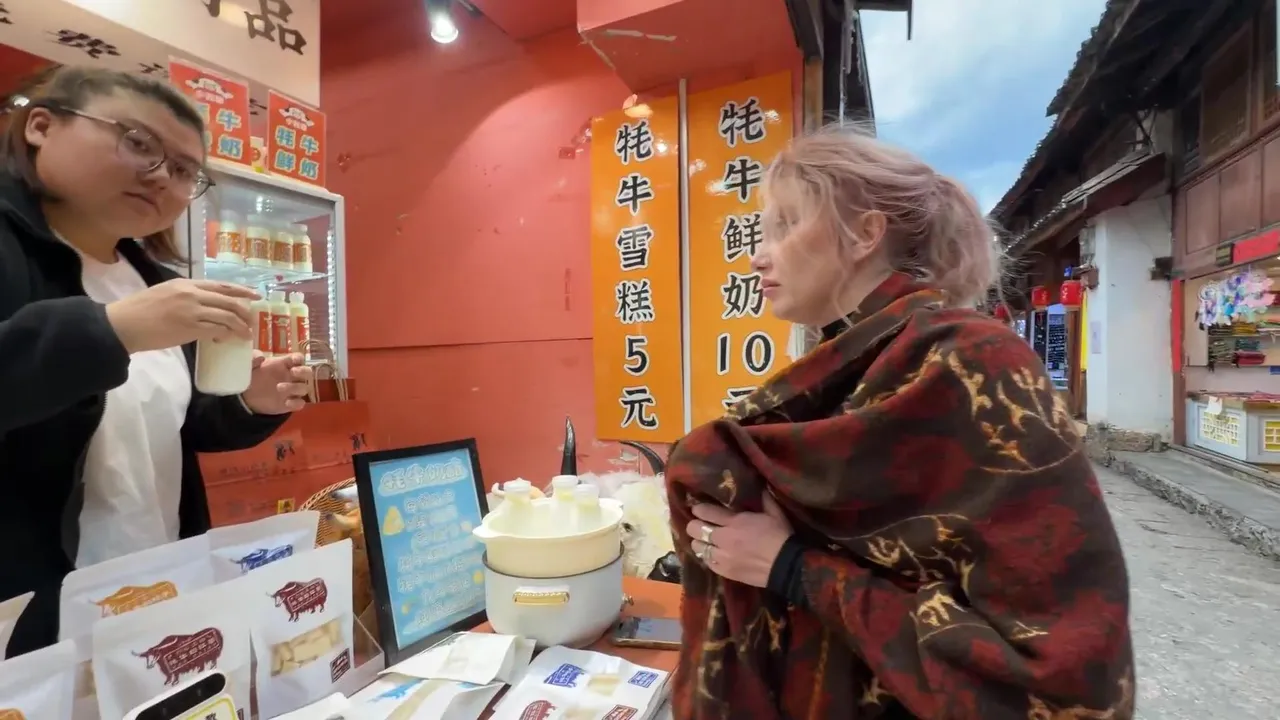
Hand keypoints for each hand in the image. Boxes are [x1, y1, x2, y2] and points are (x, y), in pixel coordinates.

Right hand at [106, 279, 258, 352]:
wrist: (123, 324)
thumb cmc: (140, 310)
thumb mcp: (165, 292)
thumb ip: (185, 295)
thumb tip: (203, 304)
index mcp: (186, 283)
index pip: (221, 285)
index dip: (241, 291)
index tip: (255, 296)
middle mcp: (192, 294)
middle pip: (229, 301)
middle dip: (246, 312)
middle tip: (253, 321)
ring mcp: (192, 310)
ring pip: (227, 317)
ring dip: (241, 327)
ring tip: (246, 335)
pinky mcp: (190, 328)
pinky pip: (217, 330)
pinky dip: (227, 335)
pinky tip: (229, 340)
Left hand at [241, 352, 312, 413]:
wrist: (247, 396)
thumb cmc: (252, 376)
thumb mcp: (250, 364)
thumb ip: (253, 357)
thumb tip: (261, 356)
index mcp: (285, 364)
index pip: (298, 358)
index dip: (299, 358)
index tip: (294, 359)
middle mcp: (292, 376)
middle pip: (307, 372)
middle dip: (303, 371)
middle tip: (293, 372)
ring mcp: (292, 391)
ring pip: (304, 388)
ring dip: (295, 387)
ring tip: (278, 388)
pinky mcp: (290, 404)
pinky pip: (300, 403)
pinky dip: (296, 403)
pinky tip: (286, 402)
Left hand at [686, 492, 792, 587]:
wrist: (785, 566)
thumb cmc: (780, 536)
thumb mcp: (775, 513)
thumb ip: (764, 498)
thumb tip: (759, 485)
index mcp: (735, 521)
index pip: (705, 512)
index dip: (698, 509)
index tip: (698, 508)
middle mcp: (723, 538)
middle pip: (694, 528)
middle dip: (694, 525)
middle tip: (699, 524)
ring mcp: (722, 556)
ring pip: (697, 546)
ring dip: (700, 541)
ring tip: (705, 540)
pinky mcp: (724, 571)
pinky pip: (706, 562)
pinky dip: (707, 557)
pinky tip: (713, 554)